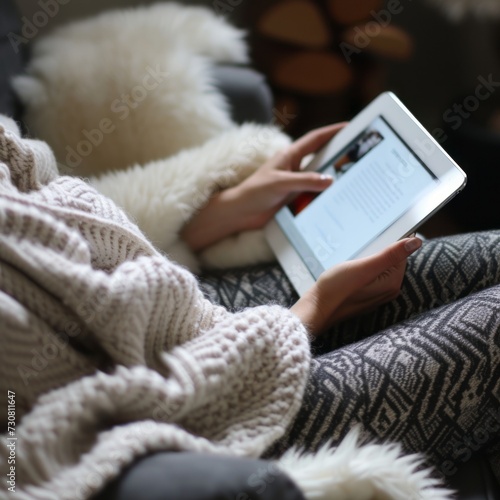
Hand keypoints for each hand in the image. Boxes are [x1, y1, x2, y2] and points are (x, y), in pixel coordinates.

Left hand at [181, 124, 345, 251]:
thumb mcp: (280, 183)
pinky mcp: (295, 199)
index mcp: (290, 156)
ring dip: (334, 179)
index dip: (333, 132)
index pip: (315, 139)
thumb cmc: (254, 192)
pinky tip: (338, 201)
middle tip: (361, 155)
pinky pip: (315, 196)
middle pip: (322, 158)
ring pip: (320, 179)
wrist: (241, 213)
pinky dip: (326, 197)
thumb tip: (329, 180)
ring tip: (356, 179)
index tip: (350, 127)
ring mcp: (296, 184)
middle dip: (340, 155)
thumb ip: (304, 181)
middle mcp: (295, 168)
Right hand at [291, 237, 421, 335]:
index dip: (388, 242)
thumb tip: (416, 242)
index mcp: (392, 283)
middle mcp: (388, 291)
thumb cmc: (337, 289)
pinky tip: (349, 269)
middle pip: (389, 261)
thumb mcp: (364, 268)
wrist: (316, 308)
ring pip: (377, 268)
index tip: (374, 238)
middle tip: (360, 249)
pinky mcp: (364, 295)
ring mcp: (376, 294)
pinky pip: (369, 276)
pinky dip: (361, 269)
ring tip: (352, 259)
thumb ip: (390, 255)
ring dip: (367, 260)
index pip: (400, 254)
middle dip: (377, 251)